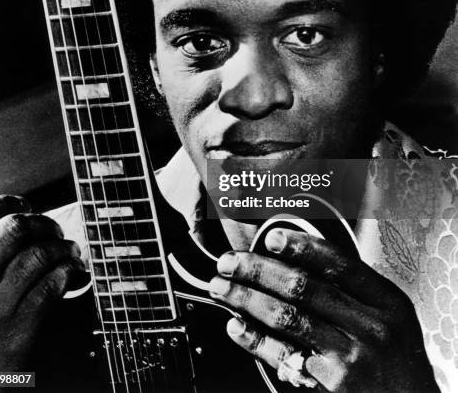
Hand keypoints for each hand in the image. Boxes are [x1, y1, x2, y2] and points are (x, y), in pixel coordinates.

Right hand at [0, 195, 83, 384]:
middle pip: (13, 228)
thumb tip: (19, 211)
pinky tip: (73, 275)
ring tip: (69, 253)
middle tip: (53, 232)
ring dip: (62, 248)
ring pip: (38, 255)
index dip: (7, 203)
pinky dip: (69, 273)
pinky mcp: (19, 329)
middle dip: (42, 223)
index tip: (25, 205)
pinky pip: (51, 286)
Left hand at [209, 228, 438, 392]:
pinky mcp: (334, 383)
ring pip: (289, 317)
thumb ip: (354, 288)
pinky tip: (236, 327)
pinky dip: (256, 340)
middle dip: (258, 270)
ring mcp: (352, 356)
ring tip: (222, 289)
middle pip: (304, 287)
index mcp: (385, 300)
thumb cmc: (395, 356)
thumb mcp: (391, 315)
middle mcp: (371, 325)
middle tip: (229, 262)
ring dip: (247, 300)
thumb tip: (300, 256)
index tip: (270, 238)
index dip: (301, 247)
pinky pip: (286, 354)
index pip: (339, 263)